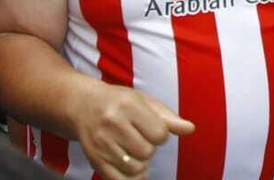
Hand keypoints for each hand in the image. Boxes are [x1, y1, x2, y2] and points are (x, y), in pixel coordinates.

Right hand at [73, 81, 192, 179]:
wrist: (82, 105)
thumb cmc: (118, 102)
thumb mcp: (143, 101)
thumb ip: (168, 117)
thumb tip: (190, 129)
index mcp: (128, 105)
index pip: (160, 134)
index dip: (159, 133)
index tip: (149, 126)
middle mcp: (112, 124)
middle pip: (147, 152)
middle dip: (148, 147)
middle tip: (137, 137)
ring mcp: (101, 144)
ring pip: (136, 169)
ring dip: (139, 162)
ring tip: (130, 148)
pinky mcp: (94, 160)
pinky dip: (129, 176)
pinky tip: (126, 163)